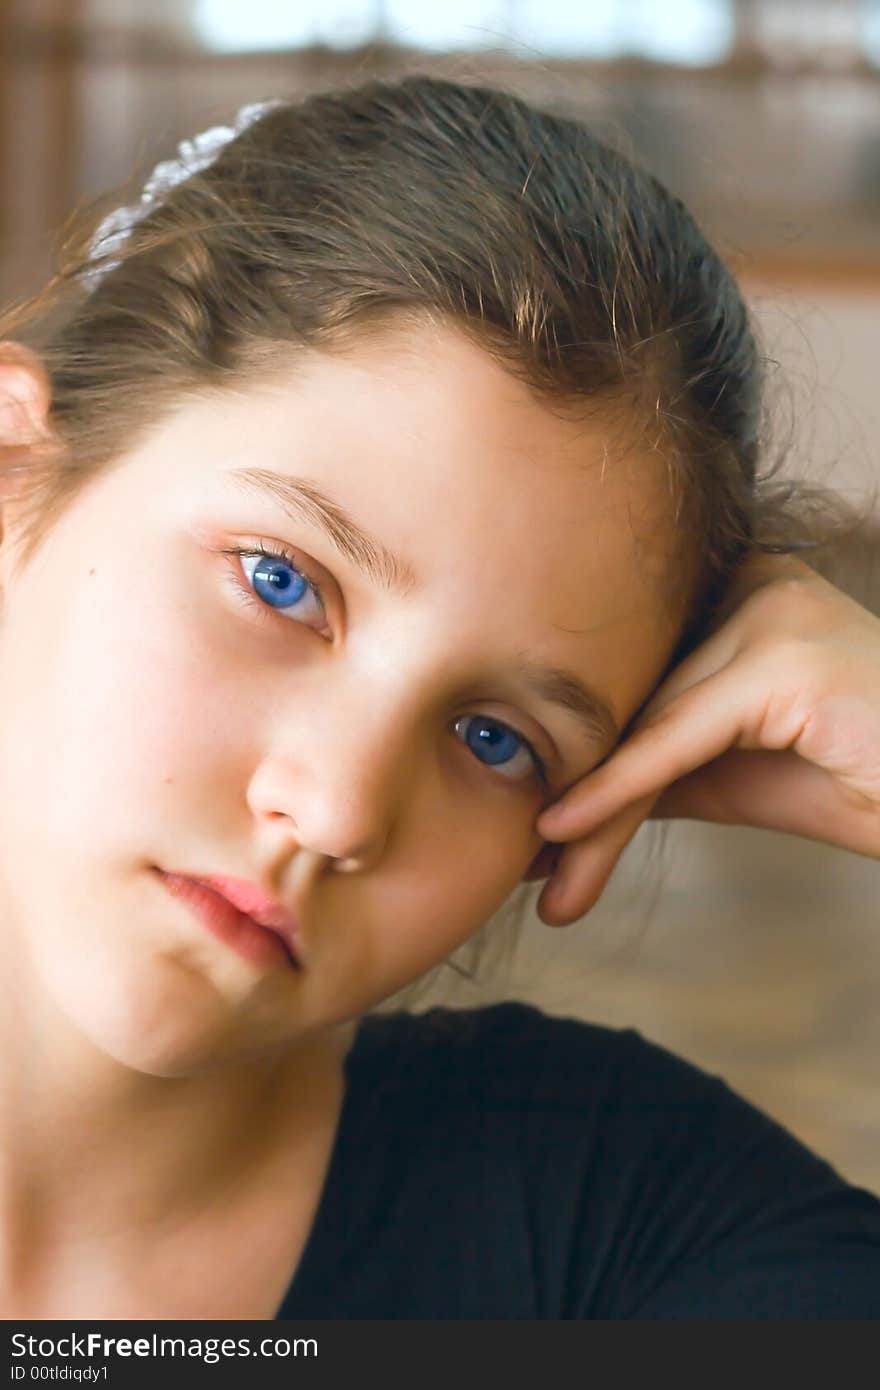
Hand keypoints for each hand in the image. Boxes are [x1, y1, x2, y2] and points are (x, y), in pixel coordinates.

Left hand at [533, 551, 879, 925]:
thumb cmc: (853, 780)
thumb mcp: (725, 767)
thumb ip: (651, 758)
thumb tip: (551, 800)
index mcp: (739, 586)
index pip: (638, 674)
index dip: (577, 747)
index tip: (525, 815)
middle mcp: (754, 579)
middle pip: (638, 696)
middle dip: (580, 785)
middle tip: (523, 859)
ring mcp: (774, 609)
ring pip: (649, 721)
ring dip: (594, 808)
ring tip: (547, 875)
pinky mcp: (786, 655)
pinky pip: (680, 733)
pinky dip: (621, 786)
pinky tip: (567, 828)